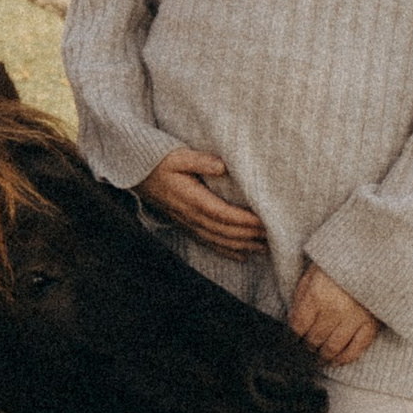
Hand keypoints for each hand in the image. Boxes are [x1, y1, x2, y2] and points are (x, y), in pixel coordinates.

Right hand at [140, 145, 268, 255]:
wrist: (136, 176)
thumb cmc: (159, 162)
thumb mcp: (178, 156)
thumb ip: (200, 160)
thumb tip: (223, 165)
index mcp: (192, 199)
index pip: (223, 214)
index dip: (245, 221)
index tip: (265, 222)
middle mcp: (191, 216)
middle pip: (225, 231)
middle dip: (251, 236)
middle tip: (276, 236)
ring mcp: (189, 224)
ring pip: (220, 241)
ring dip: (243, 246)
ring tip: (266, 248)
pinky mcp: (187, 226)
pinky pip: (209, 243)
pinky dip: (227, 251)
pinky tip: (242, 256)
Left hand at [288, 262, 378, 365]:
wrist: (372, 254)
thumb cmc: (338, 263)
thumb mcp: (312, 273)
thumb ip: (301, 297)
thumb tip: (294, 322)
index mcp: (316, 295)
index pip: (298, 327)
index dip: (292, 337)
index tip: (292, 340)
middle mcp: (334, 310)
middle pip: (314, 340)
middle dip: (307, 346)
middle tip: (305, 348)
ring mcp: (354, 318)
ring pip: (332, 348)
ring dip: (323, 356)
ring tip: (319, 356)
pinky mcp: (371, 324)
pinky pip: (356, 349)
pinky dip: (344, 358)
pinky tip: (337, 360)